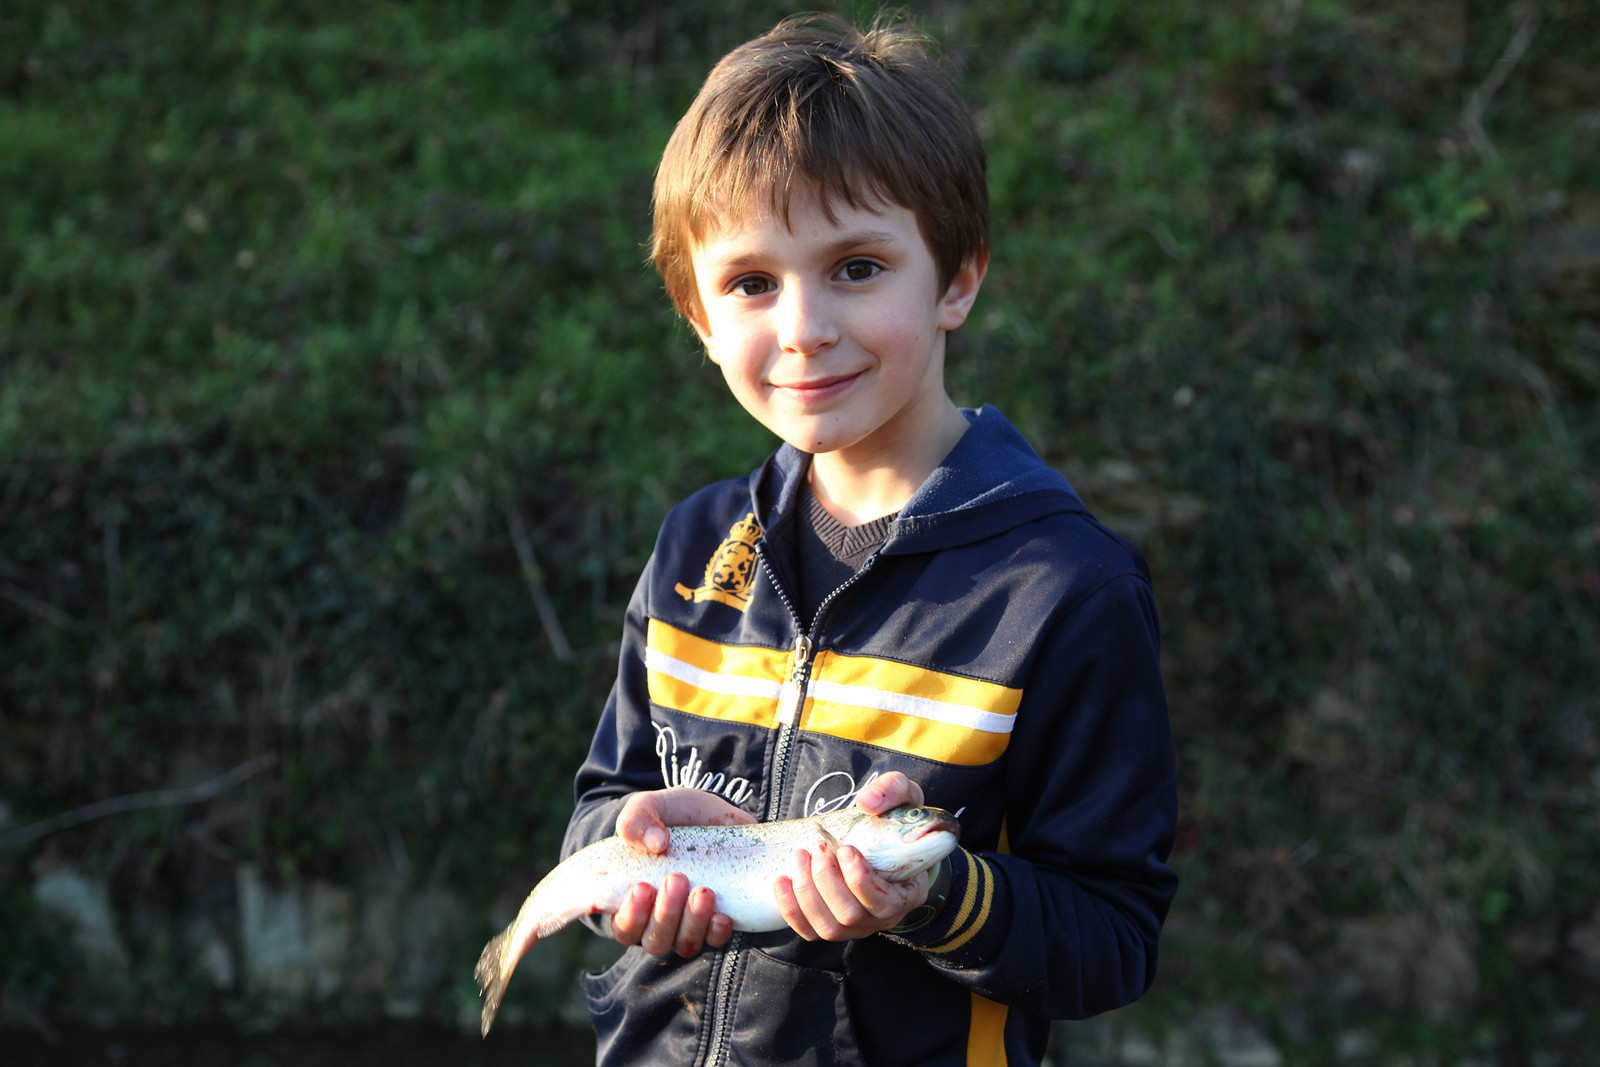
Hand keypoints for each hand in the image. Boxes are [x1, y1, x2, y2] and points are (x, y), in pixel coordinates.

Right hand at [610, 788, 756, 956]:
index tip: (641, 888)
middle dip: (665, 914)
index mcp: (632, 900)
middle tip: (676, 879)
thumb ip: (637, 820)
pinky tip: (722, 915)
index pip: (623, 927)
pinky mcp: (716, 919)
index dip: (630, 917)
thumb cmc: (668, 817)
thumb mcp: (647, 807)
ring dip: (693, 922)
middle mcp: (658, 920)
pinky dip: (718, 931)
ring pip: (685, 944)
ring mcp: (688, 923)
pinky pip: (715, 939)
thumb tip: (656, 843)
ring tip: (703, 892)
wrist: (709, 815)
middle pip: (655, 940)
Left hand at [773, 771, 929, 940]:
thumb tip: (867, 801)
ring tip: (799, 856)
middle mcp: (883, 917)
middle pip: (850, 915)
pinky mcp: (831, 925)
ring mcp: (856, 926)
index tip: (846, 849)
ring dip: (807, 893)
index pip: (884, 903)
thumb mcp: (903, 796)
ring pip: (829, 927)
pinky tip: (781, 881)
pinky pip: (808, 930)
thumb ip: (892, 791)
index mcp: (907, 892)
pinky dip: (791, 909)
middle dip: (827, 880)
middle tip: (818, 847)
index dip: (861, 881)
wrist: (878, 835)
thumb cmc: (893, 819)